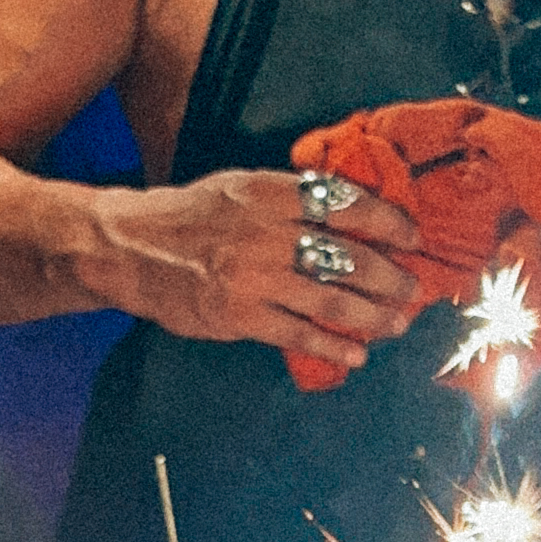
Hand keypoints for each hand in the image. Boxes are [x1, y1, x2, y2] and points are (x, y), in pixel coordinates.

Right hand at [95, 171, 420, 370]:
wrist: (128, 248)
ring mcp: (254, 277)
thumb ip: (288, 199)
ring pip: (332, 300)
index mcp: (269, 193)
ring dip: (373, 316)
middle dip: (390, 276)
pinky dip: (333, 347)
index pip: (345, 202)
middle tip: (412, 288)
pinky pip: (299, 335)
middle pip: (349, 256)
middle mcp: (266, 232)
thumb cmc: (189, 216)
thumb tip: (348, 212)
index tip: (411, 237)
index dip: (386, 221)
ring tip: (395, 323)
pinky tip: (355, 354)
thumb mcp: (239, 187)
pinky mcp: (240, 316)